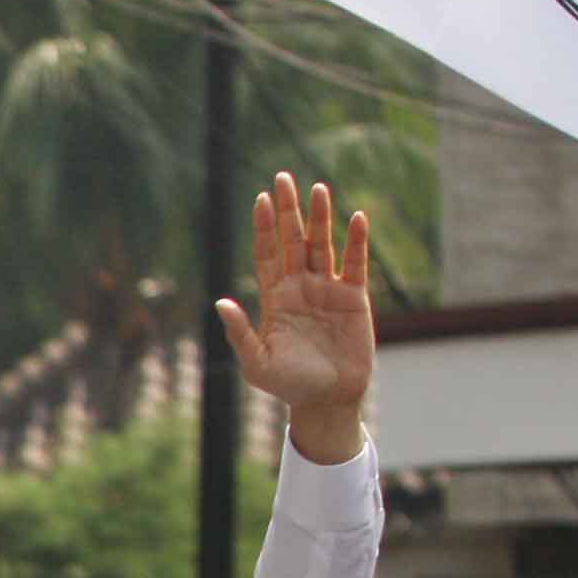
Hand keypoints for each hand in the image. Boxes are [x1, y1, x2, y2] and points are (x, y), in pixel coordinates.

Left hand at [214, 173, 373, 460]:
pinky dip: (356, 241)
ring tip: (318, 189)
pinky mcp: (354, 298)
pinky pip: (355, 264)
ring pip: (323, 245)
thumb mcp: (257, 362)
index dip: (264, 228)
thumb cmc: (288, 385)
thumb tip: (220, 302)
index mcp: (275, 298)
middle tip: (285, 177)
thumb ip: (240, 332)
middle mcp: (300, 287)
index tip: (260, 199)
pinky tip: (357, 217)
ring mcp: (328, 289)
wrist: (326, 400)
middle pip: (293, 240)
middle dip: (288, 211)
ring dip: (321, 218)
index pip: (267, 254)